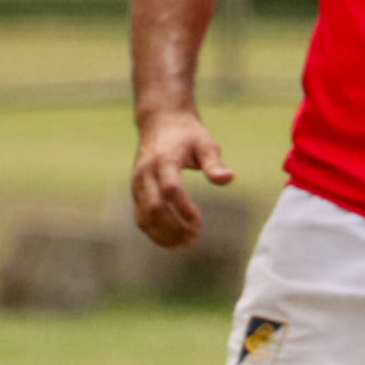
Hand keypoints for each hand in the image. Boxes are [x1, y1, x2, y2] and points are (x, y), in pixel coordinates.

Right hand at [131, 109, 234, 247]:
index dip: (184, 209)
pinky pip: (141, 217)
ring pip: (144, 217)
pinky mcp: (136, 191)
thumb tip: (228, 178)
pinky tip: (173, 241)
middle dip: (174, 227)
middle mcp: (145, 173)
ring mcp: (137, 183)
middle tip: (195, 236)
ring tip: (186, 242)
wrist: (160, 121)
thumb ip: (215, 163)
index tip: (198, 222)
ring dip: (164, 234)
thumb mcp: (206, 143)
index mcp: (163, 160)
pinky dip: (155, 233)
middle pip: (155, 208)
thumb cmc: (188, 134)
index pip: (171, 190)